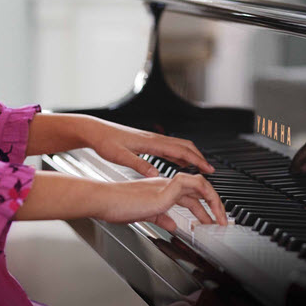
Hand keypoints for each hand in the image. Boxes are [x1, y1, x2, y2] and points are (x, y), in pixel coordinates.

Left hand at [85, 118, 216, 177]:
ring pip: (177, 146)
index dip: (196, 160)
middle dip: (199, 157)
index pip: (180, 151)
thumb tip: (155, 175)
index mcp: (151, 142)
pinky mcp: (146, 142)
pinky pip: (168, 148)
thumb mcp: (120, 157)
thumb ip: (139, 165)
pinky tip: (178, 162)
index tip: (208, 169)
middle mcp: (154, 139)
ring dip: (190, 155)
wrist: (95, 130)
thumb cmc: (105, 142)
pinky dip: (178, 155)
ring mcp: (151, 139)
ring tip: (199, 167)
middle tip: (210, 169)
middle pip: (184, 146)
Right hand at [98, 173, 227, 232]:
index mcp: (161, 189)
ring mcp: (165, 185)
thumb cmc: (116, 206)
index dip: (202, 208)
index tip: (210, 220)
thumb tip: (173, 223)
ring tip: (220, 219)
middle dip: (213, 206)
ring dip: (214, 201)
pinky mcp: (163, 191)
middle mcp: (166, 184)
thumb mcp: (144, 214)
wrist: (103, 200)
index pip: (189, 196)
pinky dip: (203, 194)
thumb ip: (160, 217)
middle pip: (198, 190)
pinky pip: (190, 185)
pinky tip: (207, 211)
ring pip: (199, 185)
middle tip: (222, 221)